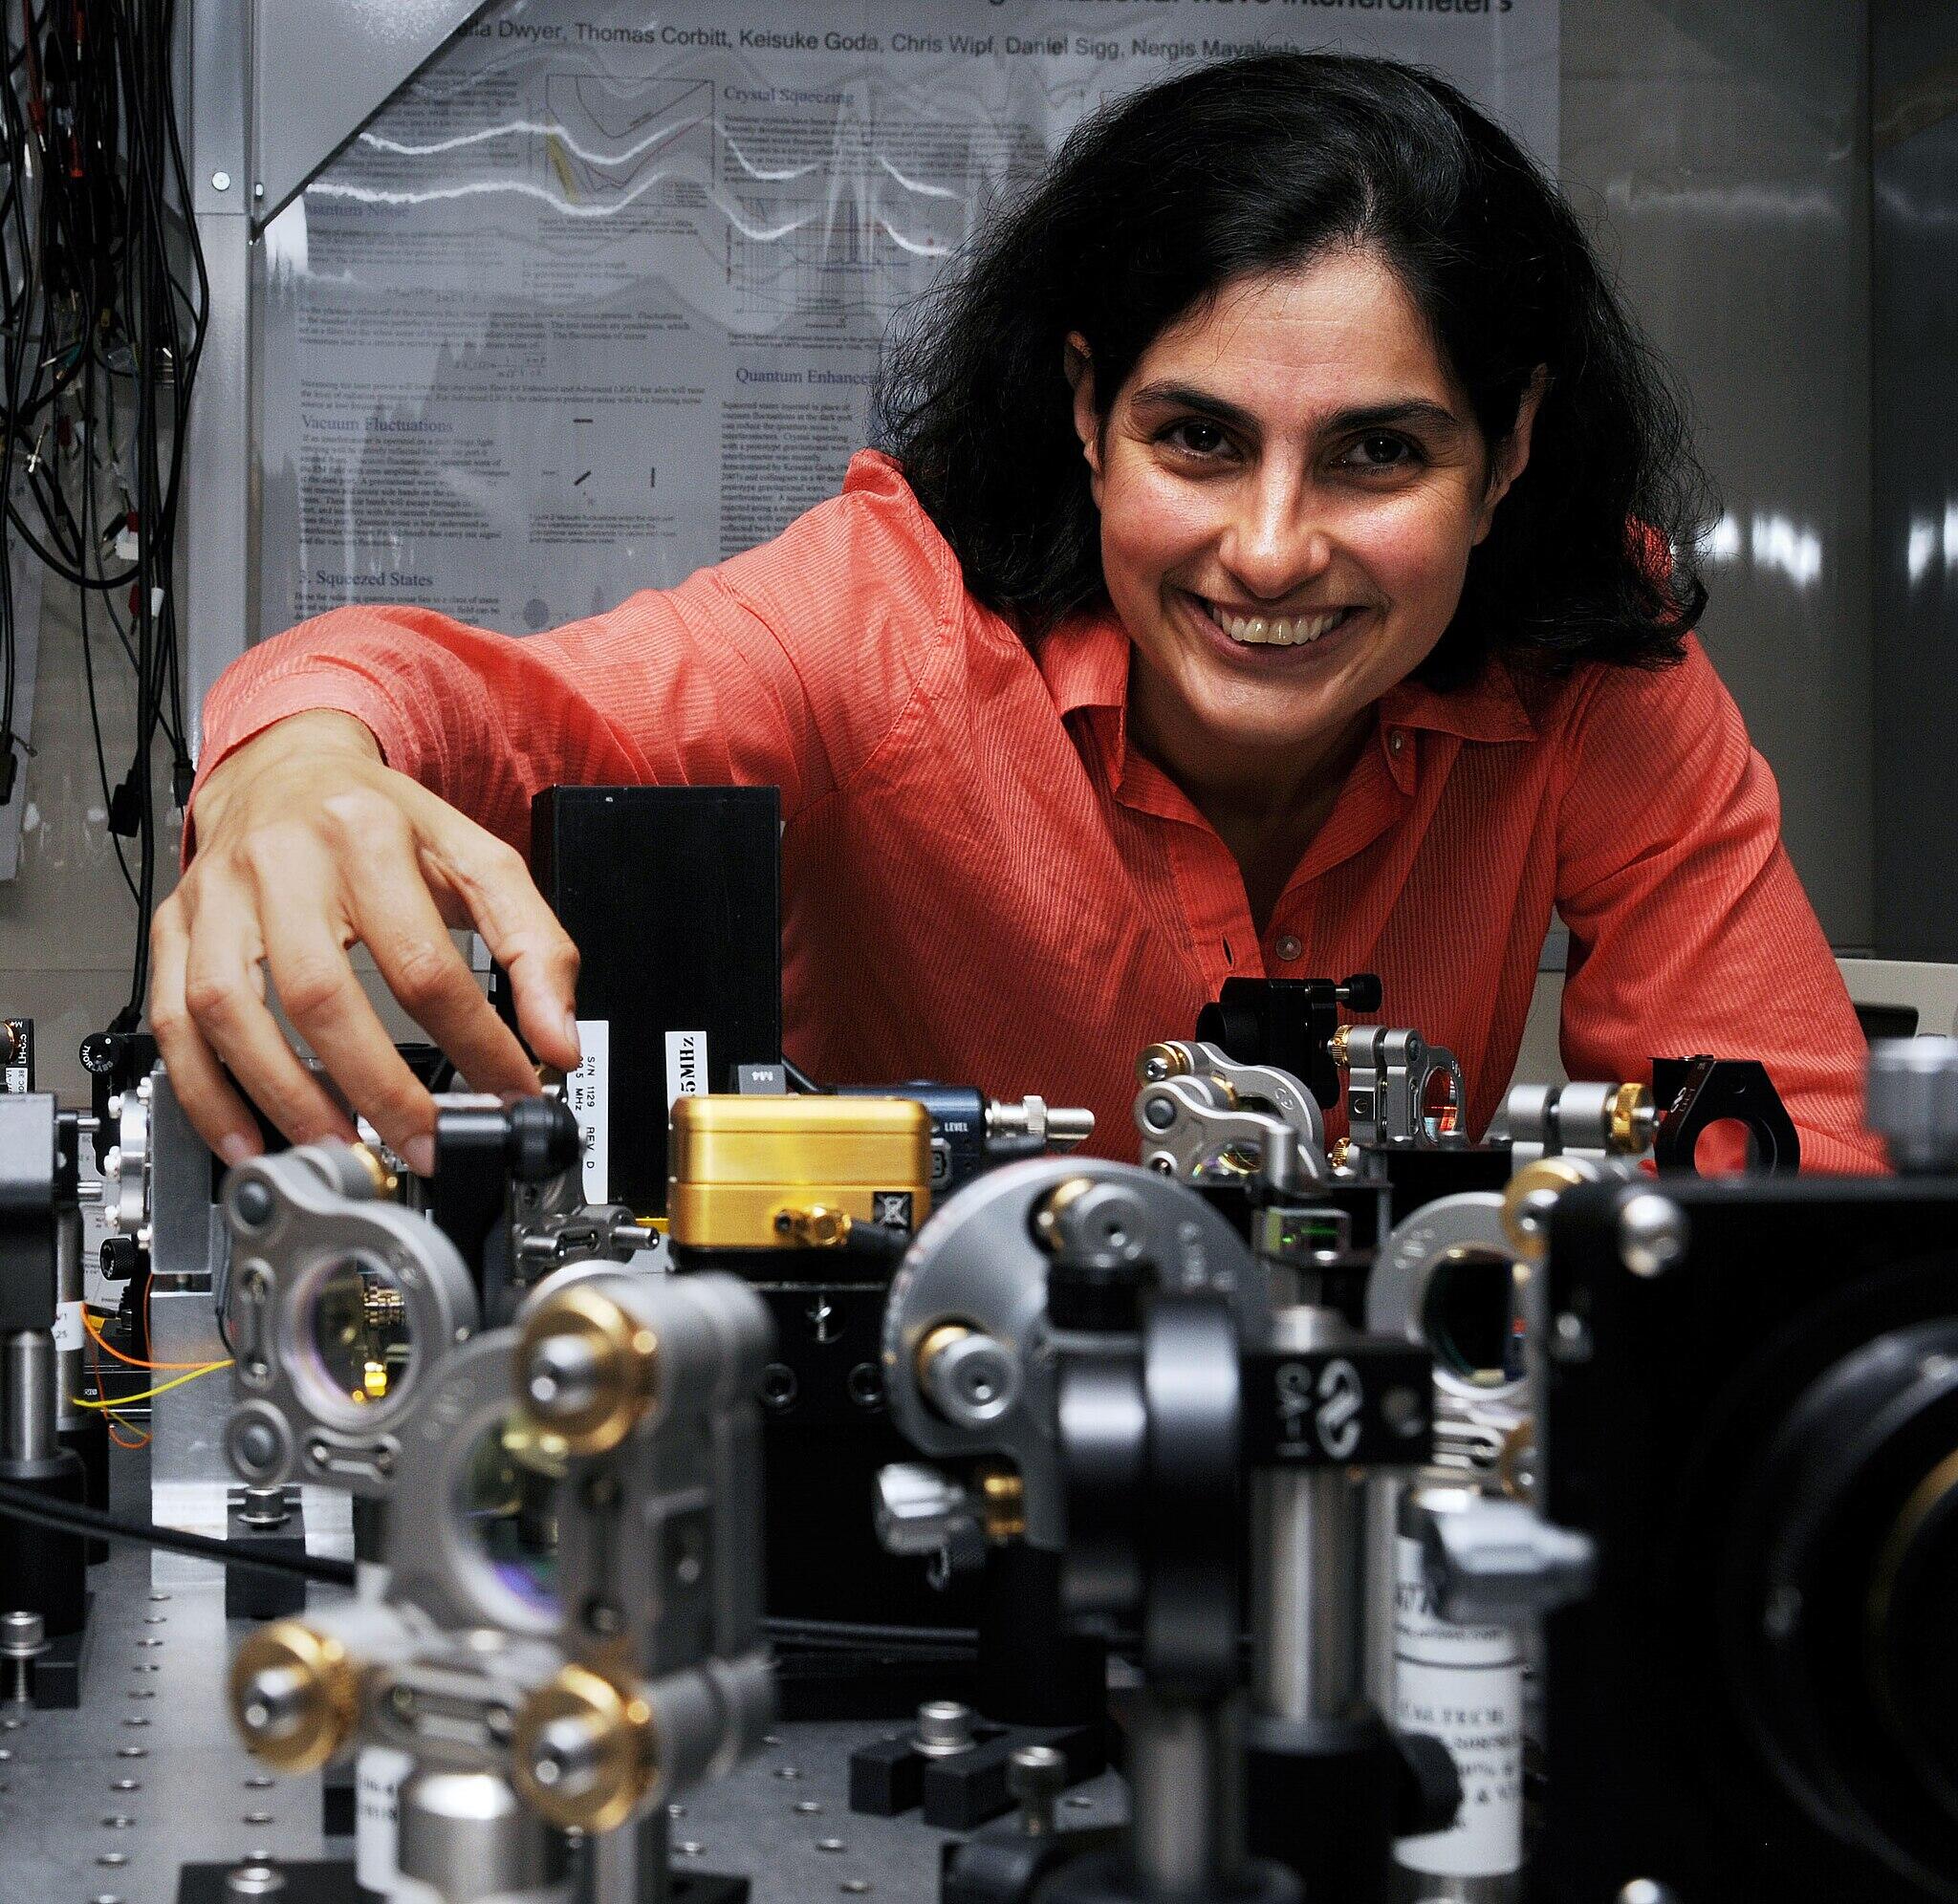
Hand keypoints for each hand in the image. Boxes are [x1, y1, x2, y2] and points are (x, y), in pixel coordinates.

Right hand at [150, 710, 581, 1172]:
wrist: (287, 768)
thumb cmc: (383, 821)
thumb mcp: (477, 860)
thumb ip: (534, 945)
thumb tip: (557, 1040)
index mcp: (366, 837)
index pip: (424, 962)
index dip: (474, 1041)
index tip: (508, 1091)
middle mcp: (281, 862)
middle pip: (319, 992)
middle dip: (376, 1087)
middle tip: (423, 1143)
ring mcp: (216, 895)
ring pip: (228, 1011)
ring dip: (283, 1098)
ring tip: (339, 1150)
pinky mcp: (175, 926)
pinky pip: (171, 1019)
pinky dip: (205, 1092)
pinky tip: (247, 1137)